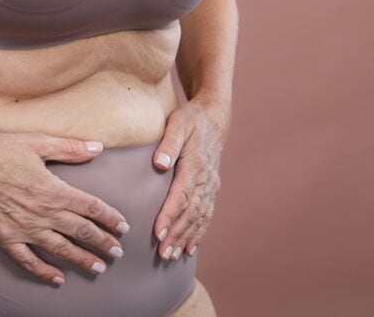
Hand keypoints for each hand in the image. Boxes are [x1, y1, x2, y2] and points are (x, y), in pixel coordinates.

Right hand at [0, 130, 130, 285]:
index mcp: (56, 190)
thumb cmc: (2, 149)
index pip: (92, 208)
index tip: (123, 227)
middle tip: (117, 252)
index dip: (110, 219)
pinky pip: (28, 261)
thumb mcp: (40, 142)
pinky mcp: (6, 238)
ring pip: (61, 250)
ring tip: (98, 268)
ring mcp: (25, 228)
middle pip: (82, 232)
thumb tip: (98, 148)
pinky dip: (44, 272)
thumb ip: (71, 148)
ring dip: (82, 260)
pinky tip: (57, 279)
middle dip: (103, 243)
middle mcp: (44, 213)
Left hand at [151, 95, 229, 260]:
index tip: (158, 232)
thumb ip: (169, 142)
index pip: (181, 195)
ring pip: (199, 217)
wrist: (215, 117)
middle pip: (191, 212)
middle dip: (177, 234)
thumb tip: (160, 163)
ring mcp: (211, 185)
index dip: (170, 215)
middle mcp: (206, 179)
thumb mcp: (178, 123)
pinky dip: (199, 232)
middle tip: (163, 254)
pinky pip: (207, 214)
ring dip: (186, 238)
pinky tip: (190, 248)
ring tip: (172, 256)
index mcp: (195, 165)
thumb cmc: (191, 119)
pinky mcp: (212, 188)